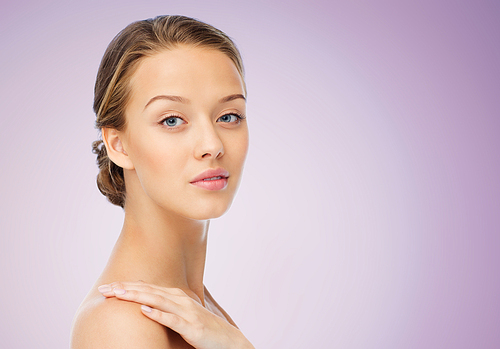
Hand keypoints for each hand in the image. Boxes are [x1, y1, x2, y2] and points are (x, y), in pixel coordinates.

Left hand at [98, 281, 253, 348]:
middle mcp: (180, 301)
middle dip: (125, 289)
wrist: (228, 340)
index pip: (147, 288)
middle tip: (105, 288)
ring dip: (137, 296)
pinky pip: (173, 320)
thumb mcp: (182, 315)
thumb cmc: (203, 328)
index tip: (107, 287)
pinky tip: (144, 311)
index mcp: (176, 297)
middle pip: (149, 291)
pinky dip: (158, 314)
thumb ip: (165, 307)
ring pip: (157, 301)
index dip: (127, 286)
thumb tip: (143, 304)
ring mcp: (187, 313)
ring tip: (119, 294)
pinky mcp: (192, 327)